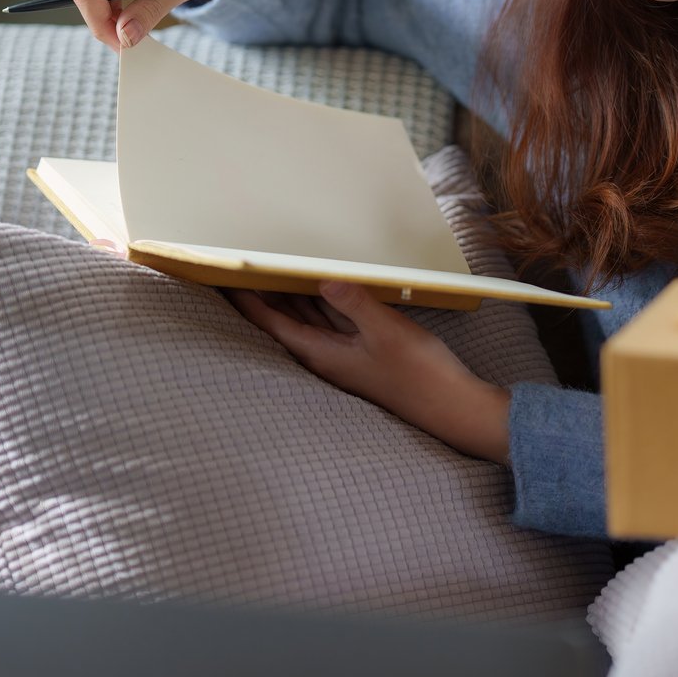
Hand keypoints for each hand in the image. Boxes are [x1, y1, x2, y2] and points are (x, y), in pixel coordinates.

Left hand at [226, 282, 511, 464]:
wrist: (452, 407)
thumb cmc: (419, 373)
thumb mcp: (386, 330)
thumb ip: (353, 303)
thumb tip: (323, 281)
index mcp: (323, 354)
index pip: (273, 324)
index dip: (248, 302)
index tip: (226, 281)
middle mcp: (328, 357)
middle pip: (286, 322)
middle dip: (265, 297)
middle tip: (245, 269)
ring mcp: (346, 357)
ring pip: (309, 322)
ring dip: (293, 299)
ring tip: (275, 272)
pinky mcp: (364, 354)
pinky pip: (332, 323)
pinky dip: (322, 304)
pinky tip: (324, 289)